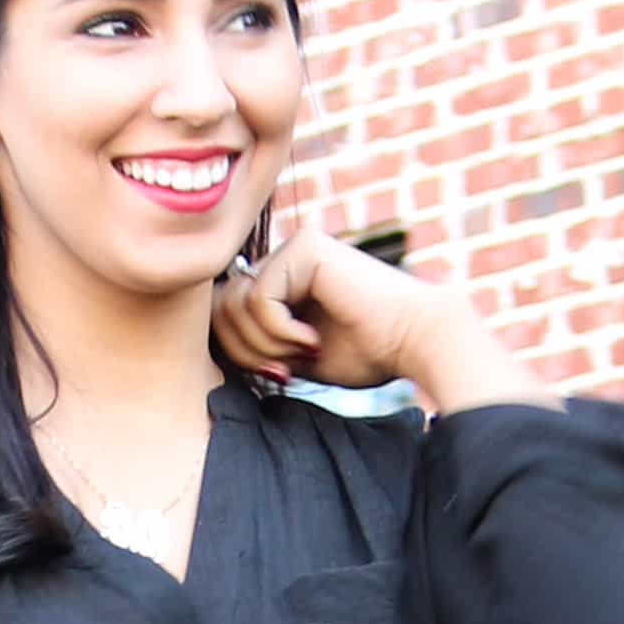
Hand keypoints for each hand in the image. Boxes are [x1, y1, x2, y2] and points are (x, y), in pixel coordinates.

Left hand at [211, 225, 474, 392]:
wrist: (413, 341)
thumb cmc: (366, 354)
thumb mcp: (294, 357)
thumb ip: (256, 346)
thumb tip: (210, 348)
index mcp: (281, 283)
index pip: (224, 314)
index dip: (239, 354)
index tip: (280, 377)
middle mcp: (283, 260)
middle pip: (219, 307)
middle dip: (244, 351)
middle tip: (284, 371)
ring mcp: (292, 249)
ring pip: (235, 303)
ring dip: (265, 344)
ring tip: (304, 352)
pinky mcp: (303, 247)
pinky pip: (259, 297)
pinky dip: (280, 331)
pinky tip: (313, 337)